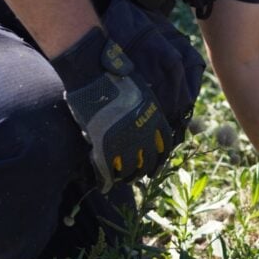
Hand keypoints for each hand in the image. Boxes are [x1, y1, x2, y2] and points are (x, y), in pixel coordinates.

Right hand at [51, 28, 174, 191]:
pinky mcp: (103, 145)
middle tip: (140, 175)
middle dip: (146, 170)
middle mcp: (143, 131)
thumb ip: (145, 110)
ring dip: (127, 177)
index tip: (157, 163)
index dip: (161, 156)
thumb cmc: (114, 77)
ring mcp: (123, 140)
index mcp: (154, 116)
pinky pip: (107, 170)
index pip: (165, 144)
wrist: (94, 71)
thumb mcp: (140, 91)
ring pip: (130, 169)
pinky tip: (104, 186)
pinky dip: (106, 180)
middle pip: (149, 161)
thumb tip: (146, 122)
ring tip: (123, 180)